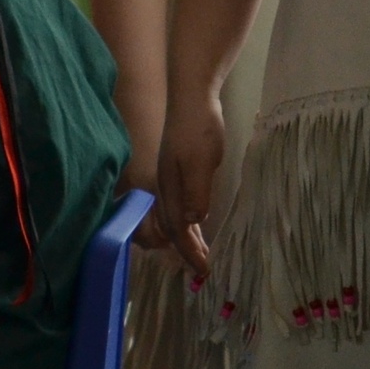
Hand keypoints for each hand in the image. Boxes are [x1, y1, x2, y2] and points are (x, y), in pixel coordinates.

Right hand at [150, 94, 225, 276]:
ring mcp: (171, 179)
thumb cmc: (198, 128)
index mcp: (169, 189)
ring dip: (187, 237)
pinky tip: (198, 222)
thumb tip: (193, 219)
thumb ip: (196, 191)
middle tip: (203, 269)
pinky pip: (181, 205)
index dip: (189, 252)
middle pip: (172, 228)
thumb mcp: (200, 161)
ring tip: (202, 252)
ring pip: (175, 217)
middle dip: (186, 250)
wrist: (191, 97)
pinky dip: (189, 220)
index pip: (178, 230)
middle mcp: (166, 188)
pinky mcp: (179, 171)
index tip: (203, 271)